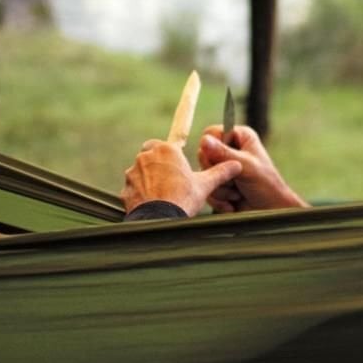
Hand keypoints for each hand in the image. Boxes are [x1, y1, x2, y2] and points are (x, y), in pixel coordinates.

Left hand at [121, 139, 241, 216]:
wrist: (160, 220)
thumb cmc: (183, 199)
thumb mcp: (205, 185)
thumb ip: (220, 172)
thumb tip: (236, 165)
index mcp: (167, 150)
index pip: (167, 142)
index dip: (171, 152)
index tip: (174, 158)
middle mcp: (147, 157)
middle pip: (150, 153)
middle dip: (158, 162)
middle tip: (171, 177)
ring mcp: (133, 173)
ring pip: (140, 171)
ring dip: (148, 178)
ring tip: (162, 194)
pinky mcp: (125, 188)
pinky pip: (133, 188)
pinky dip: (140, 194)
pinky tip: (151, 203)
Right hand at [198, 125, 307, 211]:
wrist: (270, 210)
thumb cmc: (267, 184)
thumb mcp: (246, 166)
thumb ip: (224, 153)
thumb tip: (204, 140)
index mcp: (240, 136)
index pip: (211, 133)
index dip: (212, 147)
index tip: (222, 160)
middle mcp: (230, 149)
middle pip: (203, 155)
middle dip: (218, 173)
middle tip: (235, 179)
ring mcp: (223, 167)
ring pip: (204, 174)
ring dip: (221, 188)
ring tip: (238, 191)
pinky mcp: (219, 183)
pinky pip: (206, 188)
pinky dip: (219, 198)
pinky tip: (233, 200)